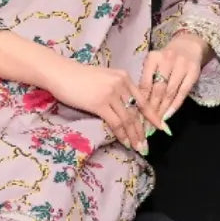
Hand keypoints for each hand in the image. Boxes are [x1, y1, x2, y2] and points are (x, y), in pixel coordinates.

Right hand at [43, 56, 160, 151]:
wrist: (60, 73)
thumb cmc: (77, 77)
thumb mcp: (103, 79)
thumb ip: (116, 89)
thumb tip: (124, 108)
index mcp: (124, 77)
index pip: (142, 99)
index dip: (152, 115)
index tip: (159, 127)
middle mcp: (121, 84)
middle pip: (136, 111)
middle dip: (142, 130)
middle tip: (146, 144)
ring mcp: (111, 93)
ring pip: (128, 119)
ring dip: (134, 136)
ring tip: (138, 147)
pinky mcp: (100, 103)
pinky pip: (116, 122)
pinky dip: (122, 135)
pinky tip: (125, 142)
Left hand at [141, 32, 211, 128]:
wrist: (188, 45)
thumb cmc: (166, 59)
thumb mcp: (153, 64)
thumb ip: (146, 81)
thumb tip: (136, 106)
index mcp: (153, 58)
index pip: (145, 84)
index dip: (141, 102)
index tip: (137, 117)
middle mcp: (167, 60)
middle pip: (158, 89)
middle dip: (152, 109)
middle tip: (146, 124)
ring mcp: (182, 65)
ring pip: (170, 92)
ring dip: (163, 109)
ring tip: (156, 123)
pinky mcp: (193, 72)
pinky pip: (183, 92)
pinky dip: (175, 106)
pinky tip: (168, 115)